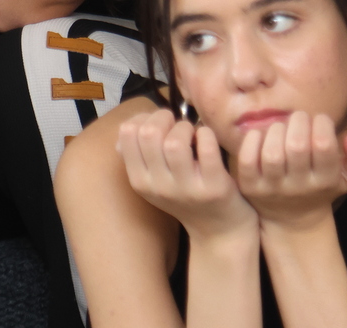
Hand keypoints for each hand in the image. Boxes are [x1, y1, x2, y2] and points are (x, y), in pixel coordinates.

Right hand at [117, 107, 257, 243]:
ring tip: (193, 134)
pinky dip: (207, 134)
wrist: (219, 229)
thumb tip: (128, 126)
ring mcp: (185, 189)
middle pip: (149, 134)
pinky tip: (208, 139)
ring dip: (186, 128)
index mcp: (140, 181)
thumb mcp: (155, 180)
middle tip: (178, 126)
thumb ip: (140, 154)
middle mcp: (158, 187)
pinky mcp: (213, 187)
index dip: (145, 118)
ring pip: (175, 142)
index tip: (161, 124)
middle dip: (165, 118)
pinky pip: (206, 148)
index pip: (128, 133)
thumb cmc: (186, 194)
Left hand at [234, 111, 346, 232]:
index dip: (322, 124)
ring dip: (278, 130)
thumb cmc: (323, 188)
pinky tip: (262, 136)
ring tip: (283, 127)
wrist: (293, 220)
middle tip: (300, 119)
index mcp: (325, 180)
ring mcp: (272, 188)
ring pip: (272, 153)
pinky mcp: (251, 187)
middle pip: (296, 146)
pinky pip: (247, 160)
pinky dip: (253, 140)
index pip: (324, 145)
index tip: (320, 121)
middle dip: (299, 122)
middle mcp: (299, 186)